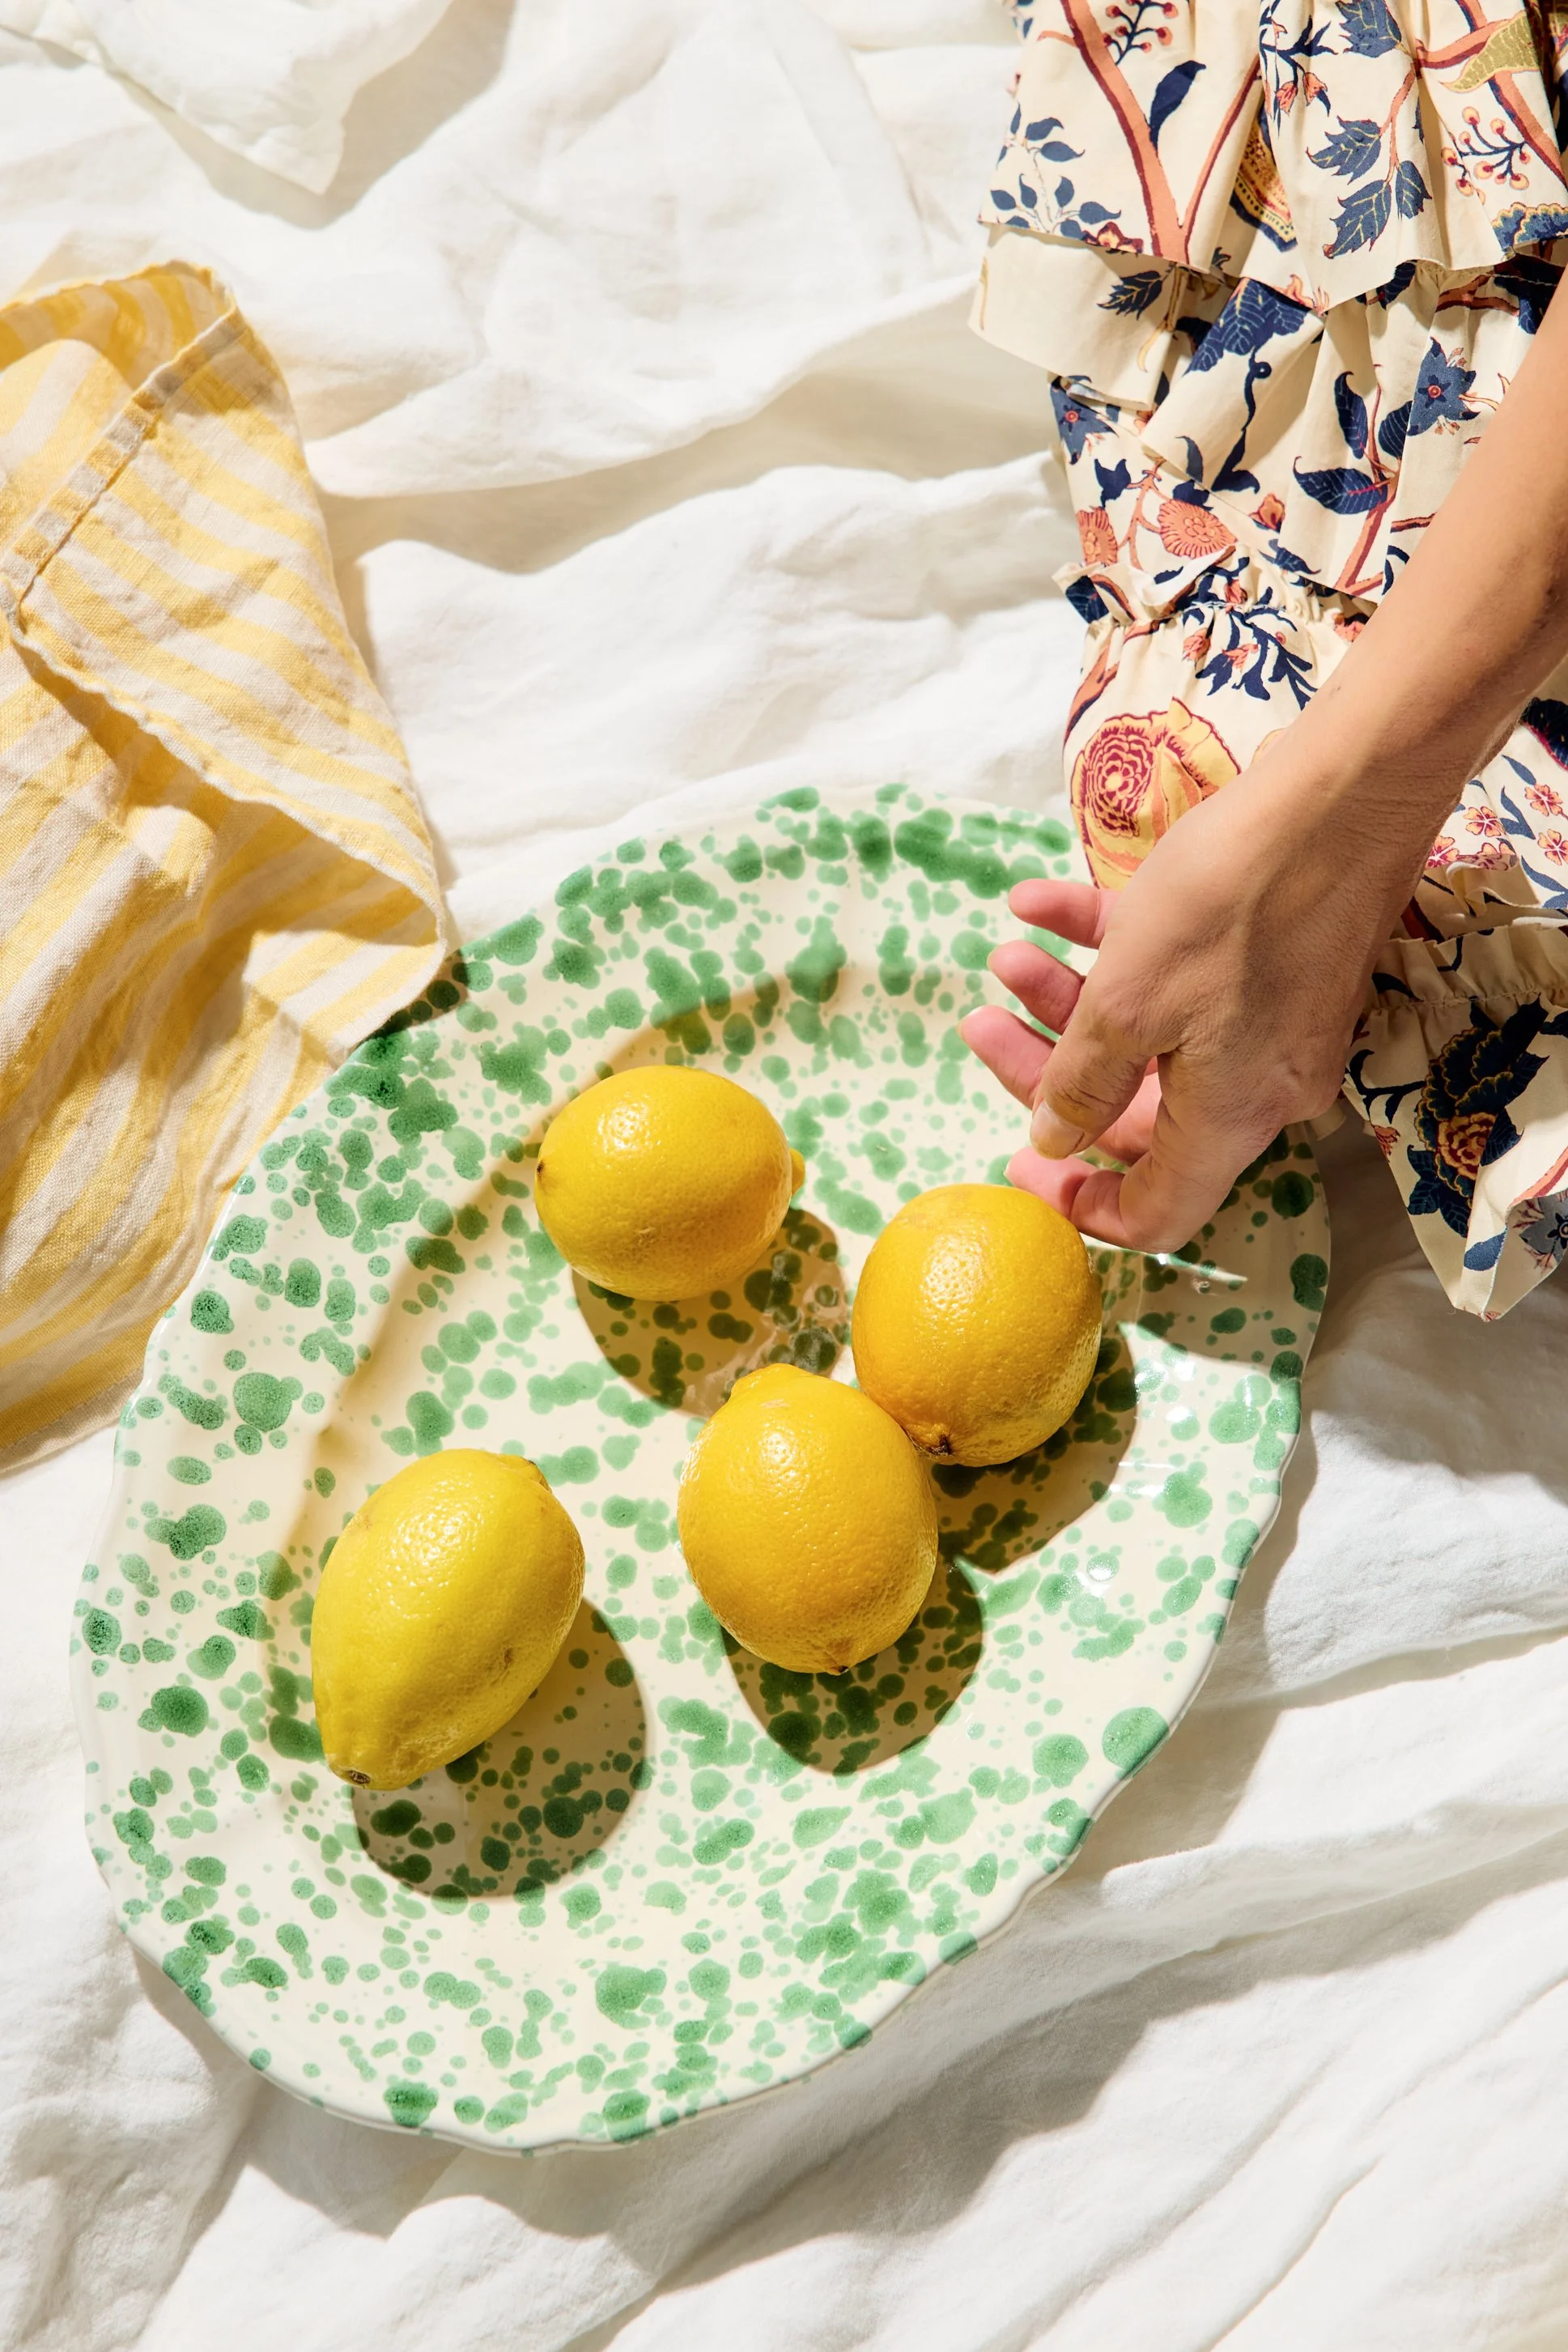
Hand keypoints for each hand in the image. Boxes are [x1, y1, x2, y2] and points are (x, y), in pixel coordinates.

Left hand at [959, 744, 1437, 1252]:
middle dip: (1049, 1068)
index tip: (1020, 1161)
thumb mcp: (1127, 1003)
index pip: (1156, 1212)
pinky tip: (1041, 902)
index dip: (1081, 1203)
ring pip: (1149, 1037)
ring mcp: (1270, 1027)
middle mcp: (1258, 1088)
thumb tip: (1055, 1141)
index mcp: (1230, 1120)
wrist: (1341, 795)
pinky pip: (1181, 981)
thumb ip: (1083, 1082)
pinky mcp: (1274, 967)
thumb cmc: (1227, 905)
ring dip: (1069, 998)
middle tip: (981, 1020)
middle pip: (1135, 1111)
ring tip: (1006, 949)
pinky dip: (1111, 947)